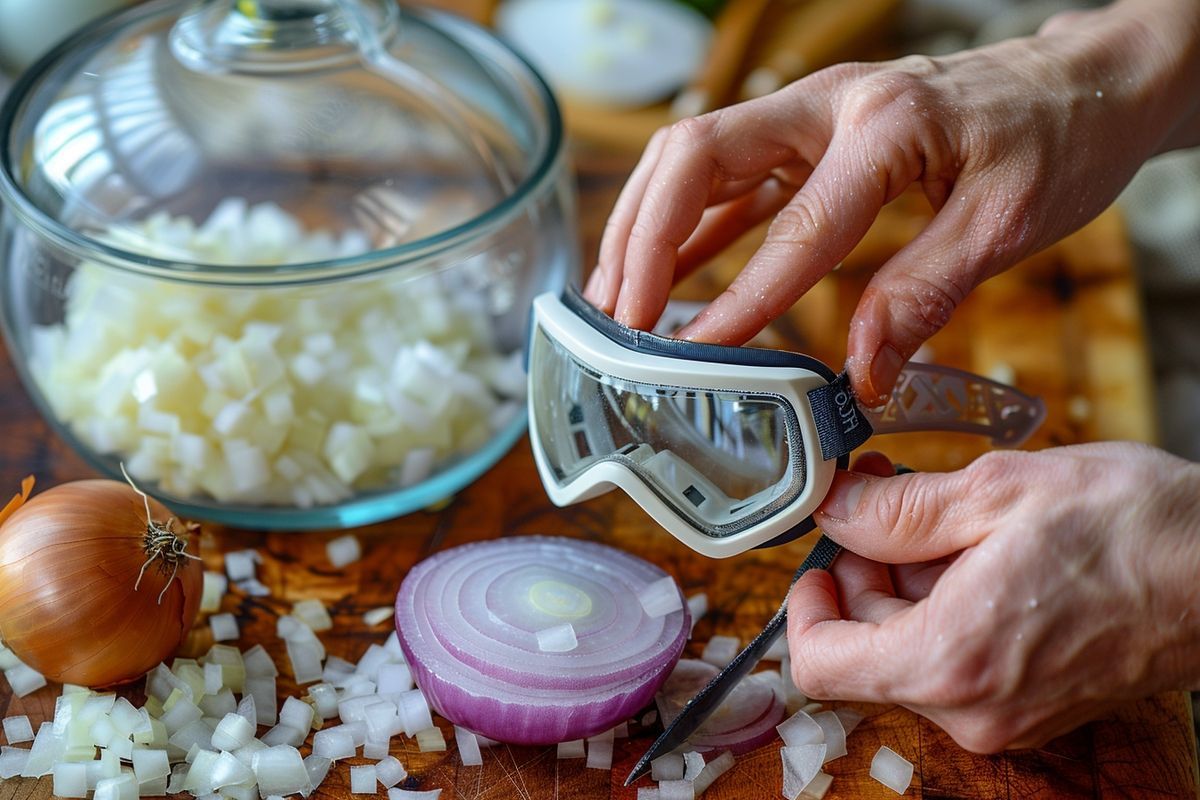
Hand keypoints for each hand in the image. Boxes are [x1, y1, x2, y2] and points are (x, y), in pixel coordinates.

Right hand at [585, 0, 1199, 404]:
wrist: (1080, 85)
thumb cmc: (1056, 140)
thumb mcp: (1007, 223)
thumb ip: (925, 292)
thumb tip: (860, 376)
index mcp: (887, 123)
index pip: (794, 219)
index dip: (741, 293)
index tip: (698, 353)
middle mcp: (828, 106)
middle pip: (696, 154)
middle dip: (644, 237)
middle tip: (623, 319)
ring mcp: (809, 118)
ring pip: (691, 162)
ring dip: (644, 229)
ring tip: (618, 307)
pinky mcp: (806, 142)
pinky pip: (725, 184)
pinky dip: (684, 232)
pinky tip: (665, 283)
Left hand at [786, 444, 1199, 751]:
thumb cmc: (1132, 527)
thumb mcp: (996, 493)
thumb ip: (896, 510)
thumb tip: (832, 509)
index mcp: (950, 661)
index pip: (819, 664)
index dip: (802, 605)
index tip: (817, 556)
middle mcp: (973, 709)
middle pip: (866, 650)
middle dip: (861, 574)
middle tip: (881, 500)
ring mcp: (1008, 715)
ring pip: (911, 653)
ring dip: (906, 586)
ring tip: (940, 515)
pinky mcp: (1035, 705)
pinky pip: (958, 660)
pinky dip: (948, 607)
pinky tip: (978, 550)